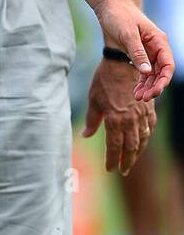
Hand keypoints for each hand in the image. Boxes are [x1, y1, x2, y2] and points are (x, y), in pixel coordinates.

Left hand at [82, 60, 155, 174]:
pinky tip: (143, 141)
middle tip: (123, 171)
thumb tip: (85, 136)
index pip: (114, 147)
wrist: (122, 63)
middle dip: (127, 161)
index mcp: (115, 119)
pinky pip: (150, 127)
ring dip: (138, 152)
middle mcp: (130, 119)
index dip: (112, 160)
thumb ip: (92, 121)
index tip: (109, 170)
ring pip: (142, 139)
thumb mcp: (94, 101)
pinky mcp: (149, 108)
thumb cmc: (104, 81)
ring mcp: (142, 114)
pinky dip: (146, 136)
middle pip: (131, 147)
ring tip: (131, 161)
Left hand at [93, 0, 174, 100]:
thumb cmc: (119, 16)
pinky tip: (135, 92)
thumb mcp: (128, 35)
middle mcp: (156, 47)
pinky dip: (141, 82)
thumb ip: (137, 53)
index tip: (155, 92)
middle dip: (154, 86)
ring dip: (147, 87)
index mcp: (159, 41)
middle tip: (143, 99)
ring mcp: (148, 51)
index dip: (163, 80)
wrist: (109, 7)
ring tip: (138, 98)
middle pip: (161, 72)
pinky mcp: (138, 53)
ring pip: (152, 74)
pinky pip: (144, 71)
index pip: (167, 64)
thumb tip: (147, 72)